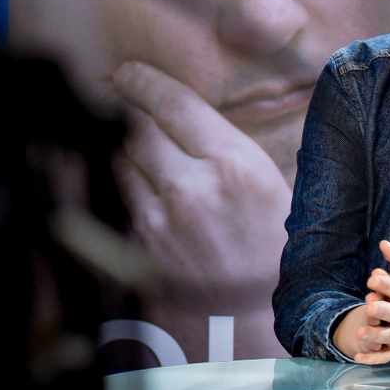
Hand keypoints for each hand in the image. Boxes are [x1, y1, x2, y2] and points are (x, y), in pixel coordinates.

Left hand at [111, 60, 292, 296]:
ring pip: (123, 158)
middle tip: (118, 88)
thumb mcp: (267, 182)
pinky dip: (128, 181)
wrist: (254, 320)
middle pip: (139, 125)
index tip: (128, 70)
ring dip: (127, 146)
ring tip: (138, 142)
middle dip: (127, 106)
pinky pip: (122, 194)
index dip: (143, 79)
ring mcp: (160, 217)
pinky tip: (140, 180)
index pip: (173, 103)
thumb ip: (224, 144)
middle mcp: (192, 187)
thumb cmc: (271, 246)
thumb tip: (180, 109)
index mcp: (234, 165)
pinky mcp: (140, 242)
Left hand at [331, 237, 389, 363]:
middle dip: (382, 310)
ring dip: (375, 336)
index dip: (385, 284)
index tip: (373, 278)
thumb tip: (383, 243)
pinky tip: (358, 358)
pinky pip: (386, 356)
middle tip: (370, 307)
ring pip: (389, 337)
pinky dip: (373, 359)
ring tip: (361, 333)